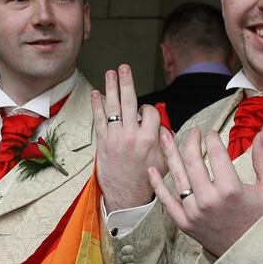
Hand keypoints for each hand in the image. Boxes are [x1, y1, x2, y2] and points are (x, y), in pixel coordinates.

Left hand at [92, 64, 166, 212]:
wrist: (128, 196)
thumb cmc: (147, 179)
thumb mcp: (165, 160)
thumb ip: (165, 140)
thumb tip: (163, 125)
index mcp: (149, 138)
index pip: (149, 111)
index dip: (148, 110)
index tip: (146, 114)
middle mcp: (131, 135)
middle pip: (129, 101)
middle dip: (127, 82)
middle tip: (124, 67)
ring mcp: (115, 138)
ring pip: (113, 107)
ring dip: (111, 87)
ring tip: (110, 72)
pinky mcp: (103, 142)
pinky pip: (99, 120)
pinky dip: (97, 106)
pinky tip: (96, 93)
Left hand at [148, 128, 262, 256]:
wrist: (252, 255)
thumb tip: (260, 134)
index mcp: (231, 189)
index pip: (215, 153)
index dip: (212, 138)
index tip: (212, 133)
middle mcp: (209, 200)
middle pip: (193, 161)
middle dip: (191, 141)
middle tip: (193, 131)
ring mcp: (194, 213)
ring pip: (178, 176)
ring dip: (170, 153)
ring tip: (165, 136)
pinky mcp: (185, 224)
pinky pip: (167, 201)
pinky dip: (157, 185)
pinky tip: (151, 169)